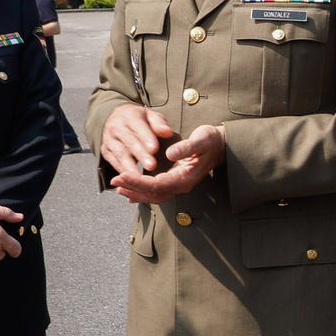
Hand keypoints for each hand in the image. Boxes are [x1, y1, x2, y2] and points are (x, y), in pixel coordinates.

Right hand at [100, 105, 176, 179]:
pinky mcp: (106, 151)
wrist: (115, 118)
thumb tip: (167, 132)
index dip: (146, 138)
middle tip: (152, 165)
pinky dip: (123, 171)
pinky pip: (114, 162)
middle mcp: (116, 127)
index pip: (138, 127)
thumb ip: (159, 124)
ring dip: (130, 167)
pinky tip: (132, 181)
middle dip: (140, 154)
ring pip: (120, 154)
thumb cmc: (139, 120)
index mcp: (129, 116)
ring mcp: (109, 140)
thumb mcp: (150, 116)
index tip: (155, 149)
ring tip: (141, 178)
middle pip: (129, 142)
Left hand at [110, 124, 225, 203]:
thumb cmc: (210, 141)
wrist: (221, 146)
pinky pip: (157, 192)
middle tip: (114, 181)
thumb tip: (169, 154)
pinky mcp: (175, 182)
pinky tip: (130, 193)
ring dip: (135, 193)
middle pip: (153, 194)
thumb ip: (186, 147)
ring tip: (118, 188)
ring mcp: (178, 186)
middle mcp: (181, 186)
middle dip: (133, 188)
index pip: (157, 184)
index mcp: (186, 177)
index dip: (138, 182)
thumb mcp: (201, 139)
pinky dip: (142, 193)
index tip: (121, 175)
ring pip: (154, 196)